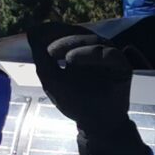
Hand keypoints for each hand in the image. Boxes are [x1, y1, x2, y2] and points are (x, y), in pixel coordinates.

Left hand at [29, 21, 153, 154]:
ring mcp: (110, 56)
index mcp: (81, 50)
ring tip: (55, 55)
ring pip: (93, 40)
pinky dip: (90, 54)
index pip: (69, 32)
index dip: (53, 31)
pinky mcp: (122, 66)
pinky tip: (72, 60)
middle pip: (80, 33)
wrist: (95, 125)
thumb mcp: (51, 79)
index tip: (37, 35)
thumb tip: (32, 29)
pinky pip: (108, 54)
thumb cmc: (74, 102)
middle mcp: (97, 50)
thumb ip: (40, 55)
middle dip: (62, 37)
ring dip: (72, 44)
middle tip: (47, 49)